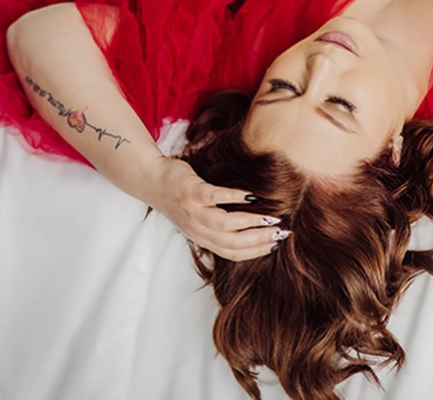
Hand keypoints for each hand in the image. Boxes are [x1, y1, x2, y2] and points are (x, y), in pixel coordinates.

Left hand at [139, 156, 287, 261]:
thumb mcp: (198, 218)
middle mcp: (198, 229)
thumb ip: (218, 225)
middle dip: (259, 240)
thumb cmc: (180, 198)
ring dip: (251, 223)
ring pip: (225, 225)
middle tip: (281, 233)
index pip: (232, 253)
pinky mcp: (192, 192)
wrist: (151, 180)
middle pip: (232, 242)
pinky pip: (216, 197)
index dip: (255, 252)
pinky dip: (235, 198)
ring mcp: (194, 211)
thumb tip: (249, 227)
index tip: (276, 245)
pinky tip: (252, 196)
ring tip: (271, 218)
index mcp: (202, 238)